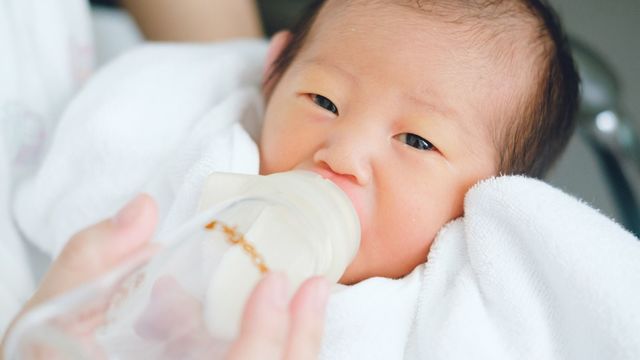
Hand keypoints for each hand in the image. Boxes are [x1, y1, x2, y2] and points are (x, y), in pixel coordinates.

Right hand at [1, 194, 328, 359]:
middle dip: (299, 342)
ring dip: (298, 347)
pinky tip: (286, 323)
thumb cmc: (51, 354)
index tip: (276, 283)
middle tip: (315, 287)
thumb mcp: (53, 311)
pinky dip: (277, 350)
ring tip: (312, 299)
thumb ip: (91, 260)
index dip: (261, 340)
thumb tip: (144, 210)